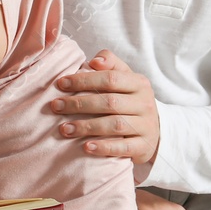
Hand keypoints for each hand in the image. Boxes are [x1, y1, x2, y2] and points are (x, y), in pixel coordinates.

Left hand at [52, 49, 159, 163]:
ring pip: (115, 125)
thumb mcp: (126, 79)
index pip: (110, 78)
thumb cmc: (130, 100)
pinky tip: (86, 147)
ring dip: (87, 127)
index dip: (84, 80)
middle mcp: (144, 103)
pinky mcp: (143, 147)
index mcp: (139, 83)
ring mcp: (145, 126)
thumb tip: (94, 61)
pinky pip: (123, 148)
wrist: (154, 131)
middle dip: (79, 104)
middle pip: (110, 102)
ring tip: (64, 129)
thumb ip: (110, 64)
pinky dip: (104, 147)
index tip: (61, 84)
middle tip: (56, 106)